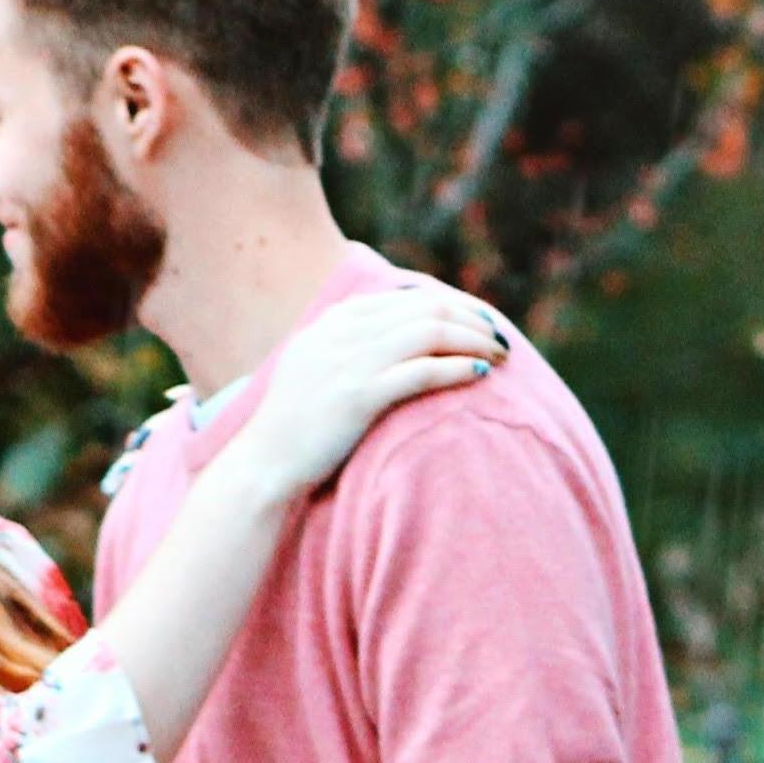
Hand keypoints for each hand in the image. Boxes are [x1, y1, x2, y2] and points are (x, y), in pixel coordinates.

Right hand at [233, 282, 508, 505]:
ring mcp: (349, 363)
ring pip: (429, 332)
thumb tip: (400, 340)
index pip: (407, 297)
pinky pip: (422, 371)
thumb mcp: (316, 369)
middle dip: (471, 318)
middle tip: (501, 338)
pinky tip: (480, 374)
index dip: (453, 304)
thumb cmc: (295, 427)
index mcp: (334, 322)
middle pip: (424, 308)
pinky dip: (457, 367)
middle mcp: (342, 333)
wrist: (262, 465)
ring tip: (500, 355)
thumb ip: (351, 347)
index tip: (481, 321)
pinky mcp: (358, 396)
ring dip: (473, 339)